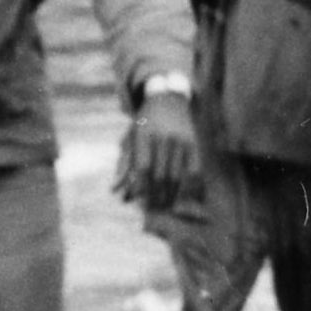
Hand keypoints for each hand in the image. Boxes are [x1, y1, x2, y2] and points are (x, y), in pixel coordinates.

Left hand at [123, 90, 202, 216]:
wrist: (168, 99)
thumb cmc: (144, 124)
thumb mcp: (130, 137)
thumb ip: (123, 164)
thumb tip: (115, 191)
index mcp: (143, 133)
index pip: (142, 167)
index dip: (140, 188)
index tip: (138, 203)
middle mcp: (163, 136)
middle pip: (160, 175)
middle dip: (156, 196)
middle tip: (153, 211)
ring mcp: (181, 139)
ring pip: (177, 176)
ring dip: (172, 196)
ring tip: (167, 208)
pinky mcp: (194, 142)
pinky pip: (195, 170)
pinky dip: (191, 186)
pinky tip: (186, 198)